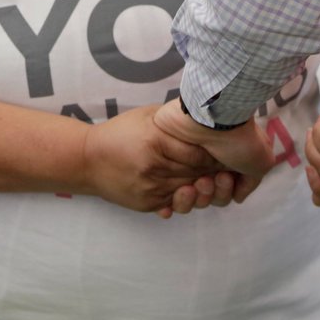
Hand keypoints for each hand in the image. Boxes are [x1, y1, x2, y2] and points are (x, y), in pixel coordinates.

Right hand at [80, 103, 223, 213]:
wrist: (88, 159)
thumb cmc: (121, 132)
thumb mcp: (148, 116)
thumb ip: (175, 119)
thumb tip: (204, 115)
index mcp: (155, 141)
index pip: (197, 153)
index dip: (215, 154)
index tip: (228, 149)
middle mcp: (154, 168)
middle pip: (195, 173)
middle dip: (215, 171)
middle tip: (231, 166)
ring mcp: (150, 189)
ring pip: (188, 190)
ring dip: (205, 186)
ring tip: (216, 178)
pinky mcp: (147, 204)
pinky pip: (175, 202)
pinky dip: (187, 195)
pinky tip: (196, 188)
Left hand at [153, 98, 274, 215]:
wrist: (208, 116)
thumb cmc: (237, 137)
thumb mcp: (261, 159)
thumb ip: (252, 181)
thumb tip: (237, 195)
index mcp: (228, 162)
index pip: (226, 192)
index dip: (228, 192)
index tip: (227, 179)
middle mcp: (207, 164)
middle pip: (210, 196)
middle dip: (216, 193)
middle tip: (216, 178)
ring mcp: (187, 164)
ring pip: (192, 198)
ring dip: (200, 195)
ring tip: (201, 181)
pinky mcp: (167, 166)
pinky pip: (169, 197)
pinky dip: (174, 202)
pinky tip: (179, 199)